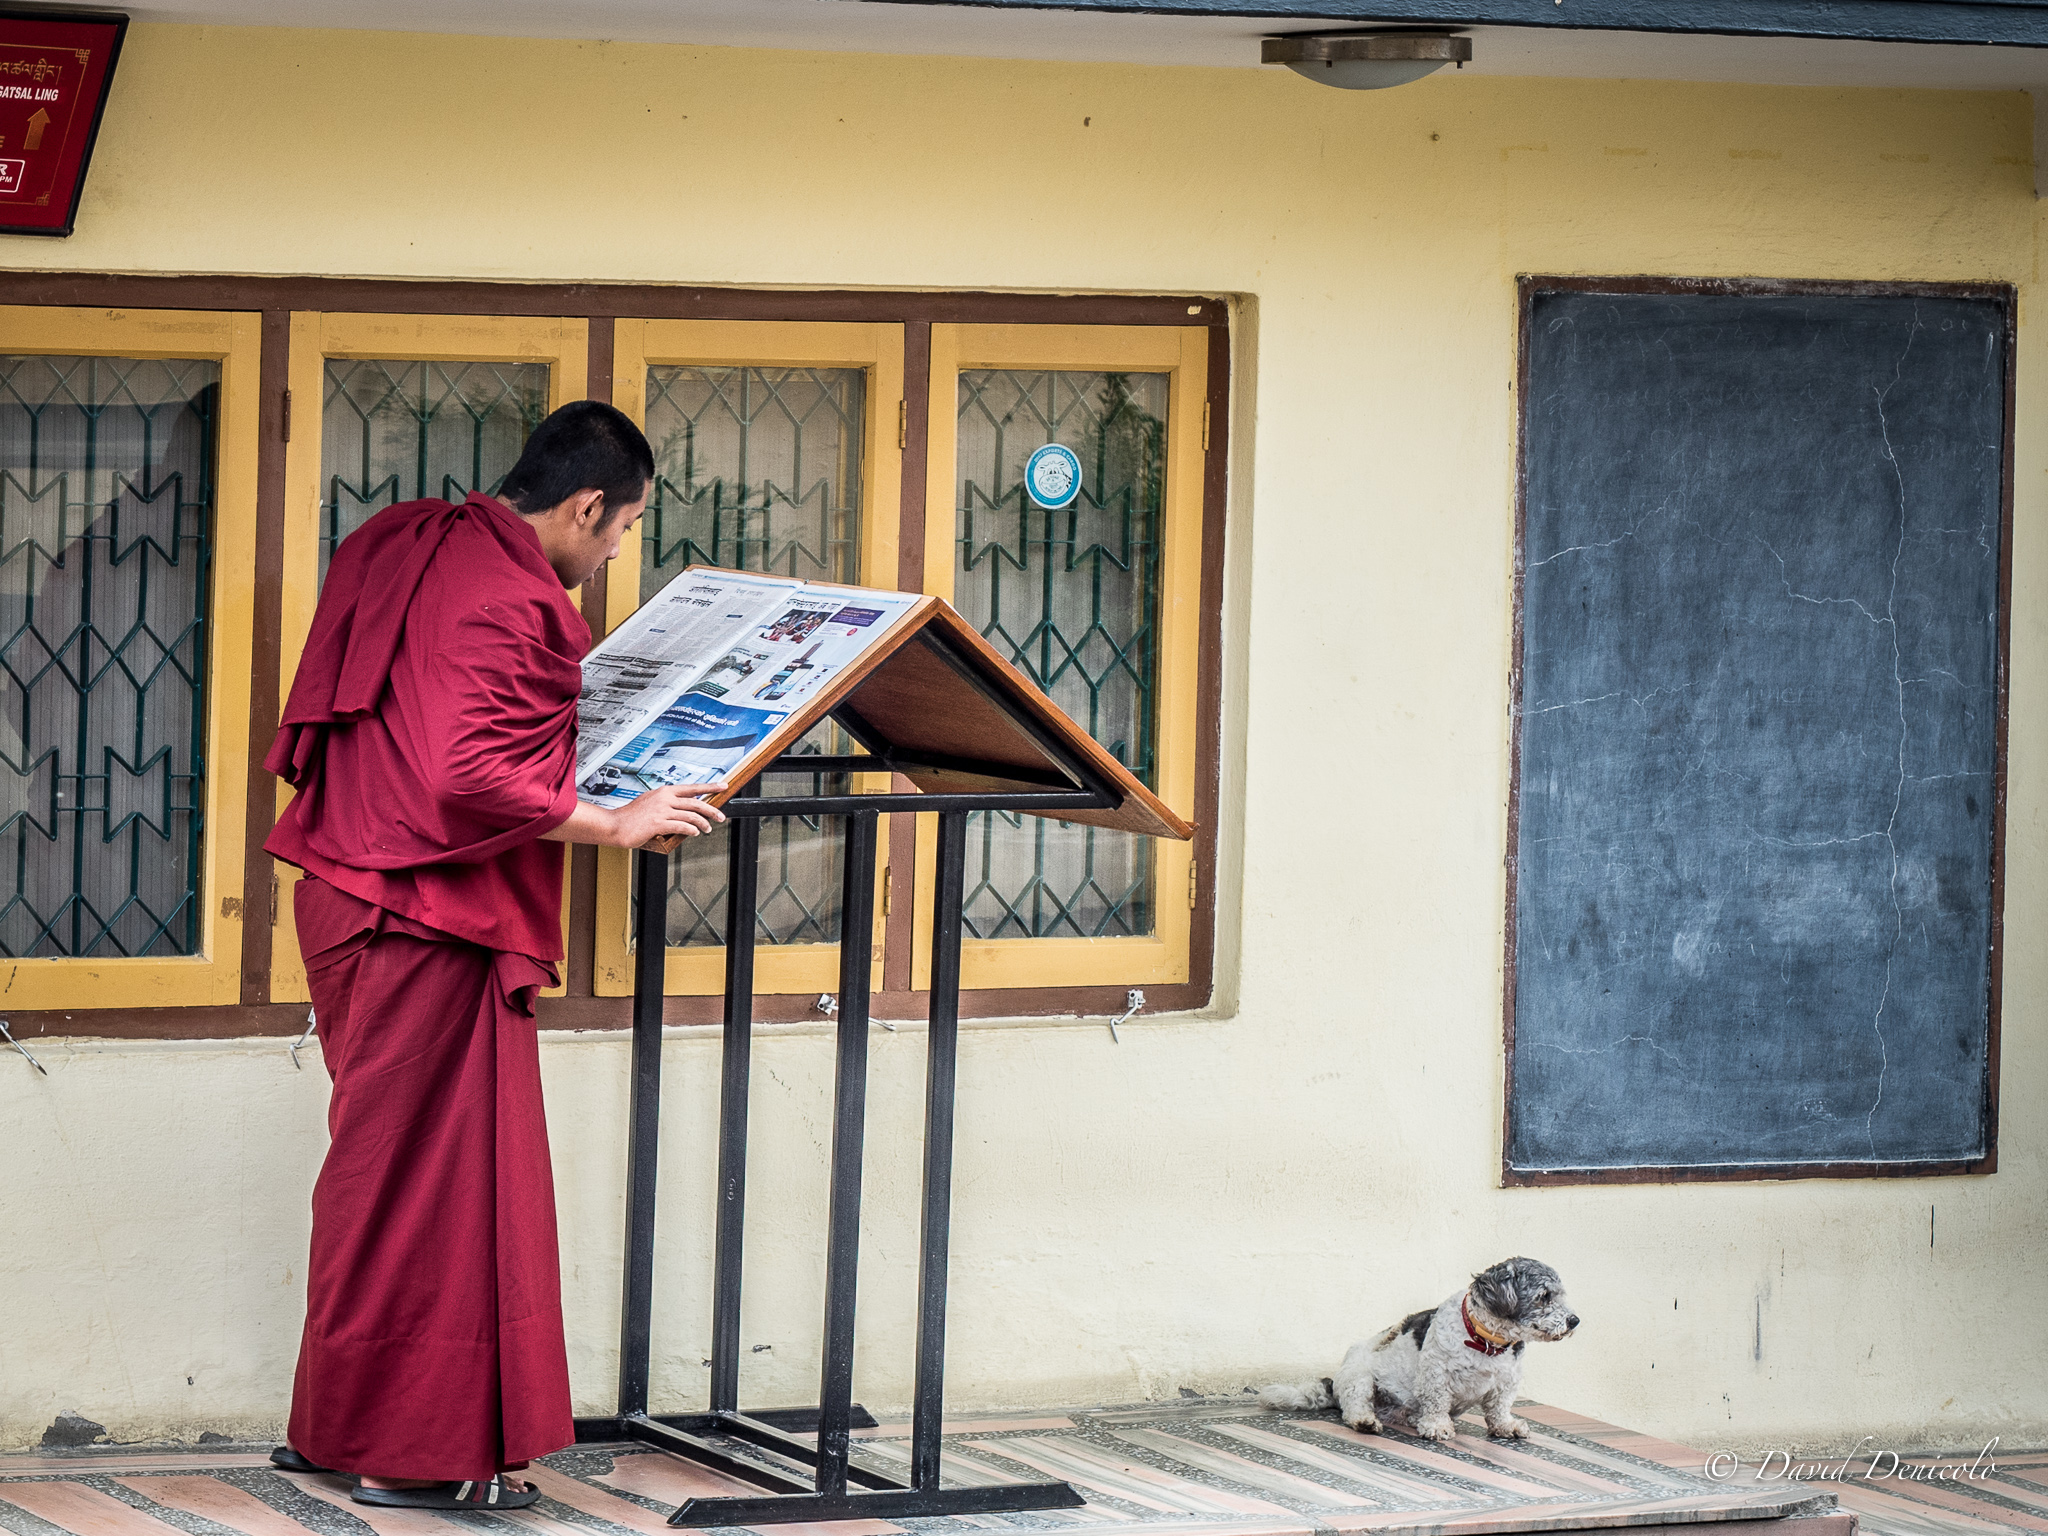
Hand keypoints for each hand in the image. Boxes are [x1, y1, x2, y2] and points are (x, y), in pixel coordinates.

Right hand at [608, 785, 725, 846]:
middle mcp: (664, 798)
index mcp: (664, 791)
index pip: (692, 787)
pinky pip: (682, 826)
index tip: (723, 786)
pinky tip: (694, 833)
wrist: (615, 825)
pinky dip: (691, 830)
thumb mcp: (650, 803)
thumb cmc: (631, 817)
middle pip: (696, 802)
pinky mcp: (658, 823)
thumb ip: (667, 805)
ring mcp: (661, 810)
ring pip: (691, 815)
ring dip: (703, 824)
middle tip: (720, 817)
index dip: (710, 786)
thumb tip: (684, 812)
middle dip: (712, 810)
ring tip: (707, 829)